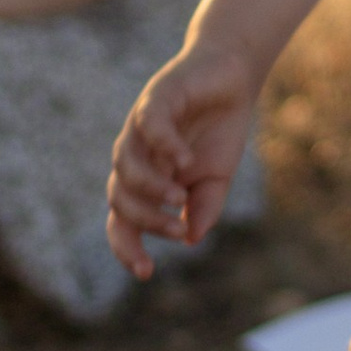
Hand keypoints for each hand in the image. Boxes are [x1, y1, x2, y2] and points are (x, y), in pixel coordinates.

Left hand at [108, 42, 260, 268]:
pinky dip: (164, 147)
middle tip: (175, 230)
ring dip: (149, 189)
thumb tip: (190, 238)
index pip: (123, 220)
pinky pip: (149, 127)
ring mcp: (140, 129)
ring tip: (178, 200)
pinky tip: (185, 161)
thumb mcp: (217, 179)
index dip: (128, 247)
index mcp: (146, 180)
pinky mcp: (155, 99)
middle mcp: (135, 157)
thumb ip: (203, 209)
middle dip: (144, 221)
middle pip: (118, 199)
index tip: (146, 272)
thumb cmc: (218, 129)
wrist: (232, 78)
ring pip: (123, 167)